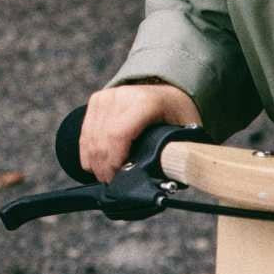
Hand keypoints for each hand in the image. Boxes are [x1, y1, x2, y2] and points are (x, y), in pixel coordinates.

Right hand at [79, 83, 200, 182]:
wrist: (169, 91)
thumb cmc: (177, 113)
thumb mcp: (187, 130)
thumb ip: (177, 151)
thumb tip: (168, 176)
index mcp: (147, 102)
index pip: (118, 135)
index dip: (114, 161)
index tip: (119, 178)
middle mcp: (124, 95)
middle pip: (102, 139)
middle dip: (103, 167)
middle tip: (112, 182)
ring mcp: (108, 96)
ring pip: (90, 138)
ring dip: (94, 162)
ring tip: (106, 175)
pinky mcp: (98, 99)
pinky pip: (86, 132)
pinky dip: (88, 152)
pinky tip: (96, 163)